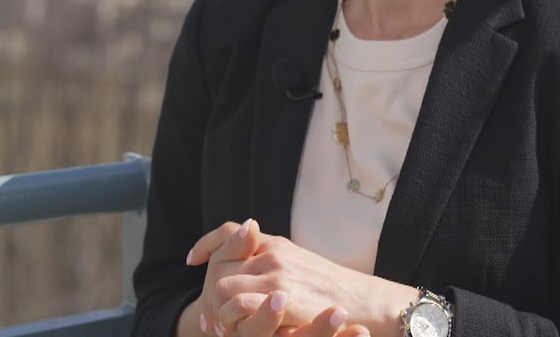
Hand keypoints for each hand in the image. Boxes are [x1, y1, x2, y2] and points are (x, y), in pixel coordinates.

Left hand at [188, 219, 413, 336]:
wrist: (366, 302)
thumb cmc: (334, 291)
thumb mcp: (300, 267)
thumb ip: (272, 263)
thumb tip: (249, 264)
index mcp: (276, 244)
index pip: (229, 232)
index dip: (207, 245)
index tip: (193, 260)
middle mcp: (273, 254)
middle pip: (219, 265)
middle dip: (209, 292)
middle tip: (208, 317)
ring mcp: (277, 275)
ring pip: (222, 286)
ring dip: (217, 310)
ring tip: (219, 329)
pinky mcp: (282, 298)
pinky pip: (239, 304)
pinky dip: (230, 320)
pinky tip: (233, 332)